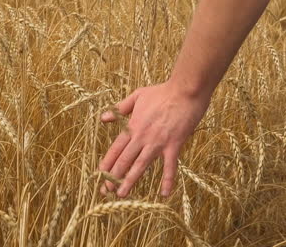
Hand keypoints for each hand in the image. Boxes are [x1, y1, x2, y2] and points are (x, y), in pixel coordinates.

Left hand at [98, 81, 209, 197]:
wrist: (185, 90)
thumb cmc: (162, 92)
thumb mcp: (137, 96)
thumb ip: (120, 108)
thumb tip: (103, 118)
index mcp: (133, 126)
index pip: (115, 148)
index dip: (107, 163)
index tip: (100, 176)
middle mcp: (142, 137)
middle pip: (124, 160)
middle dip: (113, 177)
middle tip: (105, 192)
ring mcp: (158, 142)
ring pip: (140, 165)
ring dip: (130, 181)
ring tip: (121, 195)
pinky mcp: (174, 145)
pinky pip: (170, 166)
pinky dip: (168, 180)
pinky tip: (165, 194)